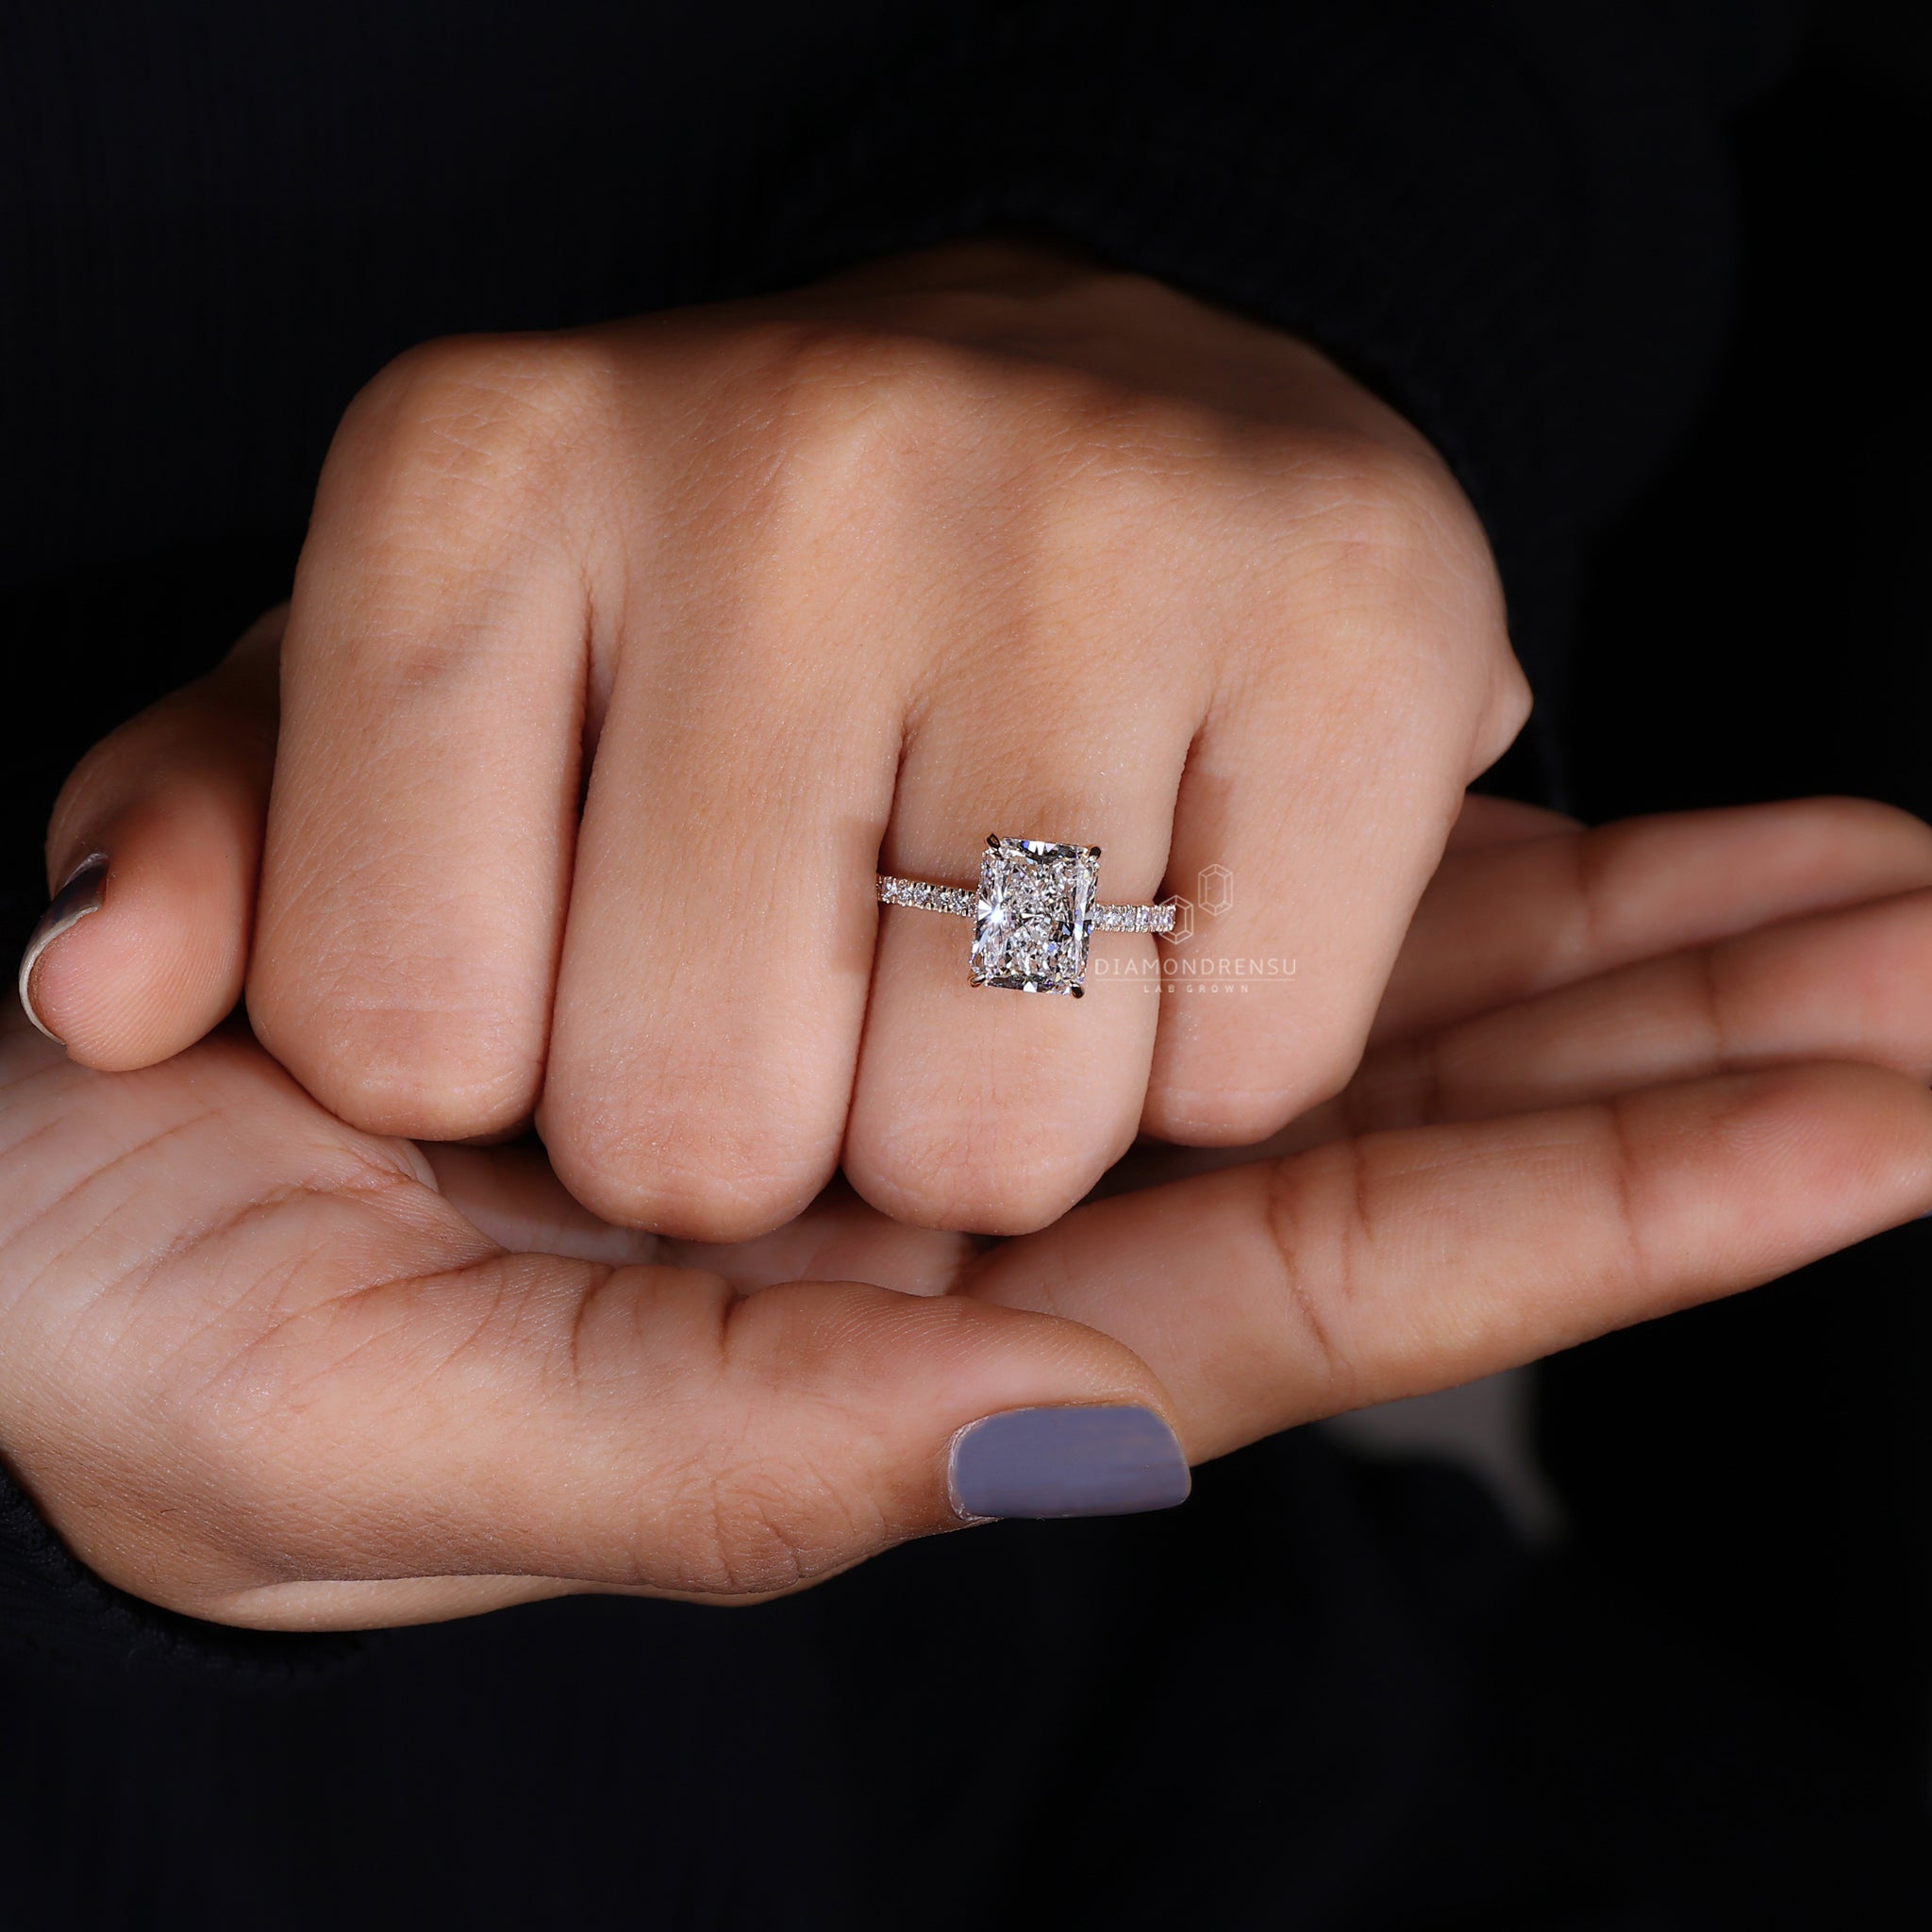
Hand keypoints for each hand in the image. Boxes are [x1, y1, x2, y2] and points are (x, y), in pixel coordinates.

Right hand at [7, 795, 1928, 1628]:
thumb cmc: (121, 1313)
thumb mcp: (353, 1424)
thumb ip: (709, 1458)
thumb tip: (1048, 1422)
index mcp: (878, 1379)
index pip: (1313, 1289)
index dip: (1602, 1213)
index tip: (1873, 1101)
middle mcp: (950, 1224)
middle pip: (1388, 1140)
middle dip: (1679, 1059)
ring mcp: (923, 1067)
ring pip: (1325, 1001)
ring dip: (1599, 940)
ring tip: (1873, 885)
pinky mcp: (846, 925)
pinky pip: (1175, 882)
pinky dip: (1390, 854)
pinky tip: (1560, 804)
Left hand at [22, 238, 1527, 1238]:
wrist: (1102, 429)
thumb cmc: (722, 636)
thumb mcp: (394, 713)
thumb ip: (224, 847)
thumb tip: (97, 979)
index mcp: (475, 474)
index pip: (399, 1026)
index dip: (501, 1067)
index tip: (573, 945)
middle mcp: (785, 451)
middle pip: (704, 1120)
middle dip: (759, 1126)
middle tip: (817, 960)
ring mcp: (1094, 513)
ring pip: (990, 1133)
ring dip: (975, 1117)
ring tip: (988, 929)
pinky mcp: (1367, 616)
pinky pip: (1246, 1075)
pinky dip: (1194, 1065)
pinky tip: (1169, 899)